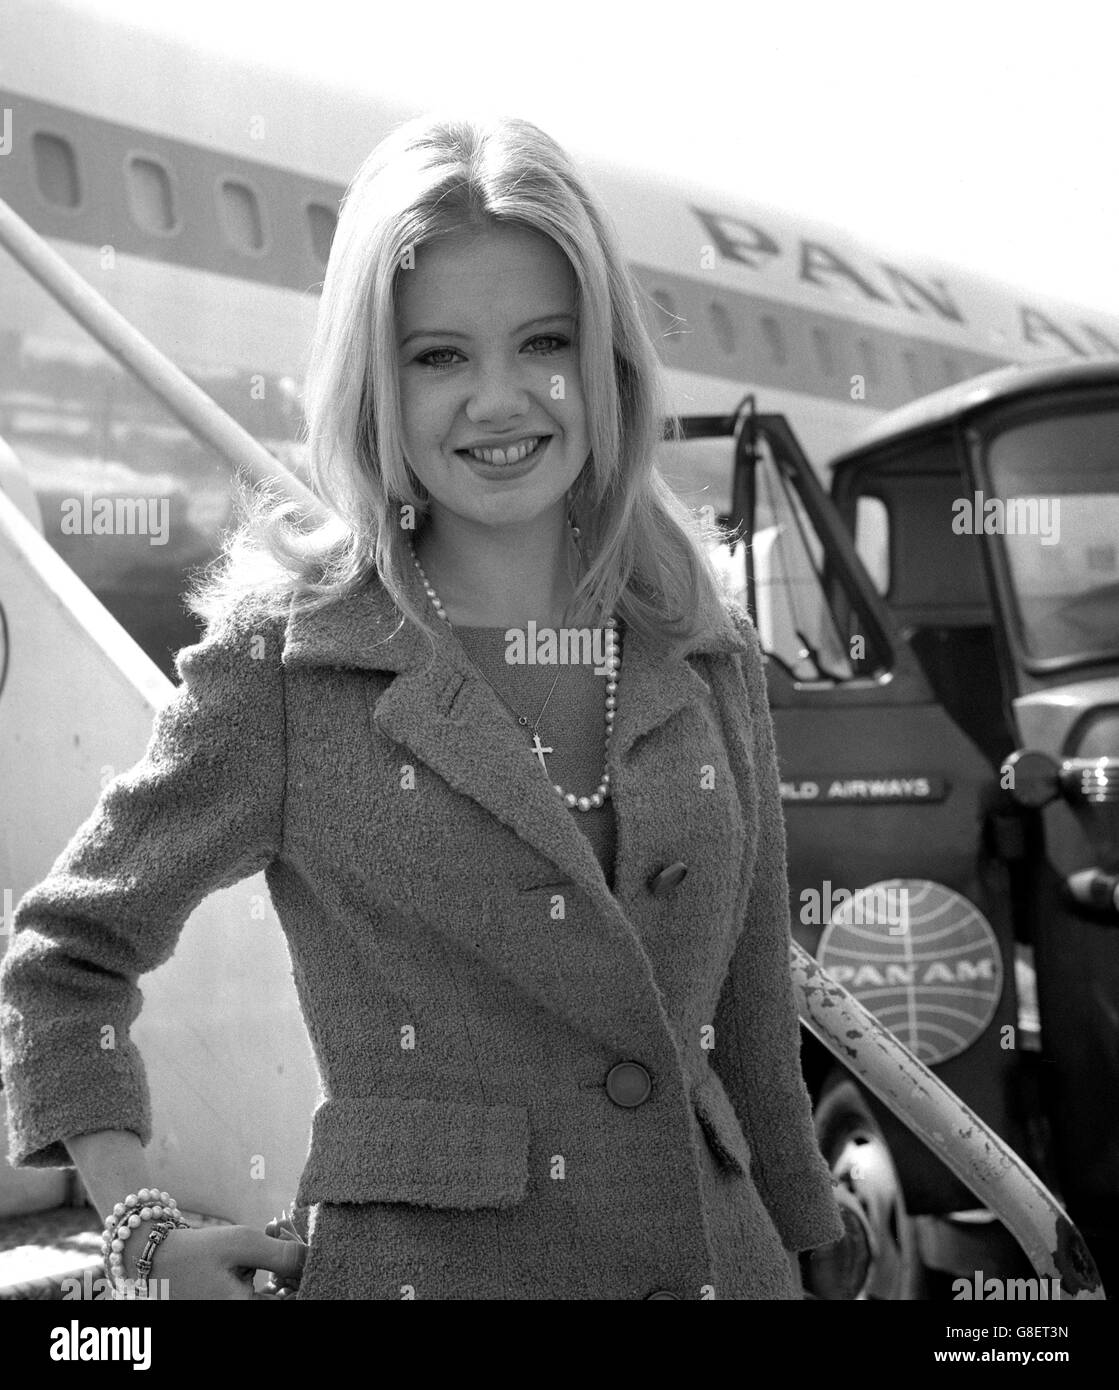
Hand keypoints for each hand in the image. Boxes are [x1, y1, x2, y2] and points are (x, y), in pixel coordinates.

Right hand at [119, 1223, 306, 1299]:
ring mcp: (237, 1307)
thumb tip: (314, 1258)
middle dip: (292, 1261)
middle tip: (282, 1229)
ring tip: (272, 1228)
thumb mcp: (243, 1244)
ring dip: (281, 1259)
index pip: (295, 1298)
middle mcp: (241, 1313)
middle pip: (286, 1293)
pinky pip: (261, 1286)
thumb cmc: (197, 1252)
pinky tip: (264, 1236)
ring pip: (275, 1287)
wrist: (155, 1259)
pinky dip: (267, 1263)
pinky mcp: (233, 1300)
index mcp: (245, 1310)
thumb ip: (283, 1255)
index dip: (304, 1272)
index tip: (298, 1244)